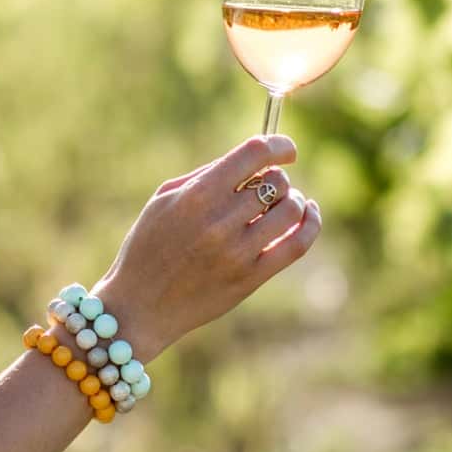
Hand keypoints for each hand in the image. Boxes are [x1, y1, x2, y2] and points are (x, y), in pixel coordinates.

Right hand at [95, 135, 319, 357]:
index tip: (286, 149)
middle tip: (267, 186)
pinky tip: (310, 213)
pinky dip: (311, 224)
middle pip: (276, 182)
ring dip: (293, 199)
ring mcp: (237, 252)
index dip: (279, 145)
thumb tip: (251, 160)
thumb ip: (206, 175)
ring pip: (291, 210)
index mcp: (196, 196)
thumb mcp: (164, 199)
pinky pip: (297, 245)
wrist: (140, 306)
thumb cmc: (148, 246)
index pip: (254, 154)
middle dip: (278, 178)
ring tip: (283, 203)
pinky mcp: (250, 278)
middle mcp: (219, 222)